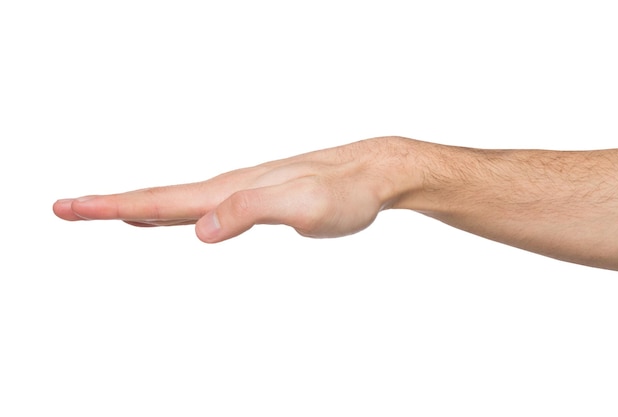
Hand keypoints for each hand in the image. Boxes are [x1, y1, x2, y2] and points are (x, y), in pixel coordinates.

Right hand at [53, 137, 412, 242]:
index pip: (160, 201)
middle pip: (159, 197)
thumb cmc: (341, 192)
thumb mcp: (301, 206)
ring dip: (138, 206)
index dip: (112, 206)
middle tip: (66, 208)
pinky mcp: (256, 199)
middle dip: (110, 204)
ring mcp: (241, 192)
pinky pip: (204, 205)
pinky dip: (176, 211)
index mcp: (229, 192)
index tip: (69, 208)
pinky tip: (177, 216)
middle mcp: (229, 188)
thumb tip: (200, 230)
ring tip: (107, 210)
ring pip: (179, 200)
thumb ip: (249, 212)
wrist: (370, 172)